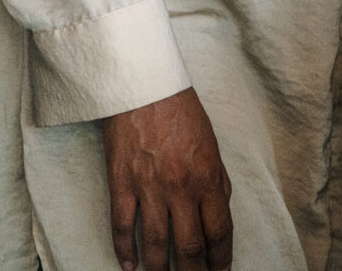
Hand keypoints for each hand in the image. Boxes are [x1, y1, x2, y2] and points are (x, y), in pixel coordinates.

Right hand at [101, 88, 232, 270]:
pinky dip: (125, 251)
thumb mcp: (212, 146)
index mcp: (208, 178)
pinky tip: (129, 267)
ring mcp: (149, 189)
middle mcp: (180, 189)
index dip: (221, 258)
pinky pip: (122, 227)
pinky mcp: (121, 185)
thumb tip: (219, 213)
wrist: (144, 89)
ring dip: (160, 270)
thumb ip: (217, 182)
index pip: (219, 231)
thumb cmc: (182, 114)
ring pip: (156, 244)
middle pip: (189, 247)